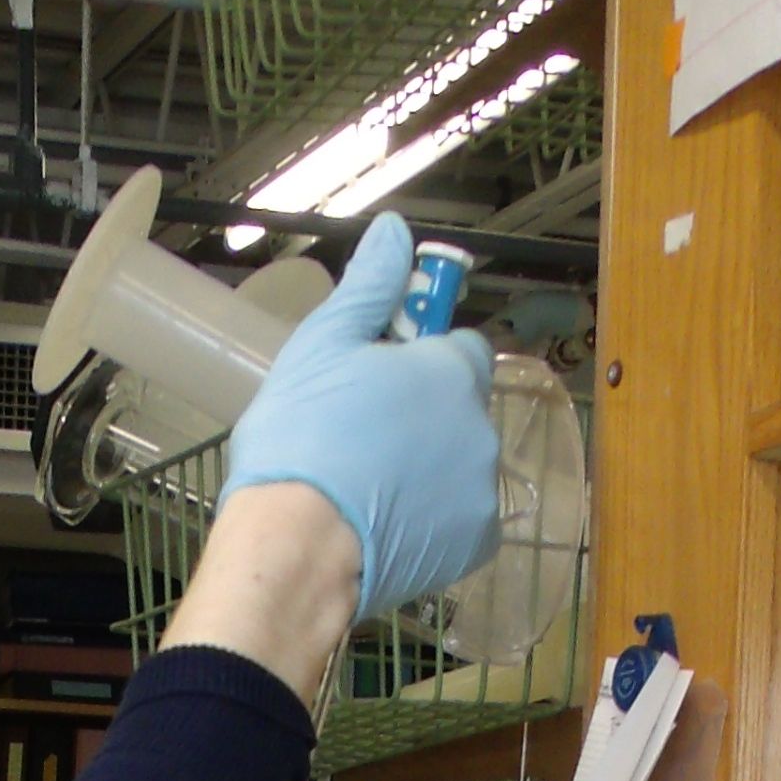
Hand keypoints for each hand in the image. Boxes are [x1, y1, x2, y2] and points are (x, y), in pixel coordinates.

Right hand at [218, 213, 500, 619]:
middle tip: (362, 437)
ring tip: (369, 487)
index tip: (382, 378)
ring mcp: (482, 490)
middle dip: (425, 416)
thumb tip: (396, 233)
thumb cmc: (303, 438)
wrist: (298, 548)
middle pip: (460, 409)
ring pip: (459, 465)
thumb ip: (369, 286)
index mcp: (451, 371)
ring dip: (429, 468)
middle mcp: (480, 426)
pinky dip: (433, 519)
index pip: (461, 347)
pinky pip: (460, 519)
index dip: (423, 358)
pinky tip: (387, 524)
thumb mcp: (323, 345)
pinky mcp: (475, 544)